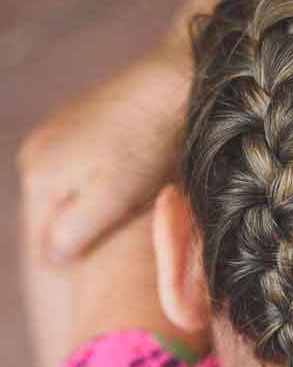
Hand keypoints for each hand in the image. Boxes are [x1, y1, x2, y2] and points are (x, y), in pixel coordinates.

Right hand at [17, 49, 189, 261]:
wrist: (178, 80)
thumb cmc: (150, 143)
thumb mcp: (112, 196)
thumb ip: (74, 231)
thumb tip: (51, 260)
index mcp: (39, 175)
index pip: (44, 248)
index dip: (75, 272)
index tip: (105, 286)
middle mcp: (40, 155)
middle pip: (54, 223)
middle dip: (82, 247)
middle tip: (118, 266)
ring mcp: (61, 137)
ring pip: (71, 201)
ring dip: (94, 221)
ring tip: (128, 232)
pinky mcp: (87, 127)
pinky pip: (86, 177)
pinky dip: (103, 195)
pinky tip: (130, 197)